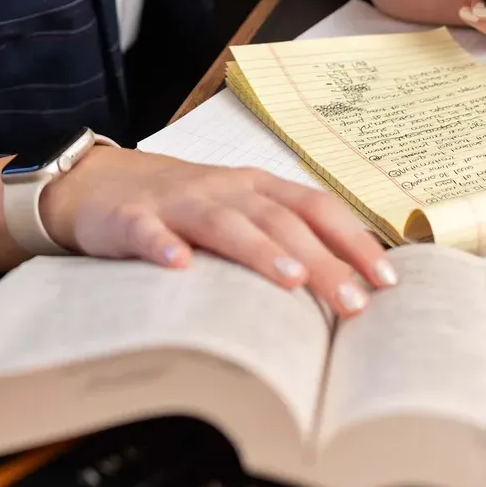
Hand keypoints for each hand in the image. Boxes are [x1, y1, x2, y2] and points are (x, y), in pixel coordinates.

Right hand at [38, 146, 395, 316]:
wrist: (97, 183)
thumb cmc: (182, 207)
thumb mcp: (237, 212)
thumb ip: (282, 238)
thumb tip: (348, 288)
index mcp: (256, 189)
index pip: (315, 207)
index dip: (352, 240)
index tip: (388, 281)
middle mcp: (224, 190)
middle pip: (279, 220)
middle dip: (320, 260)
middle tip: (352, 303)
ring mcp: (177, 203)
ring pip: (223, 222)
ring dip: (258, 248)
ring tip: (288, 279)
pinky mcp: (131, 218)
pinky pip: (148, 230)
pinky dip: (163, 246)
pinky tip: (178, 266)